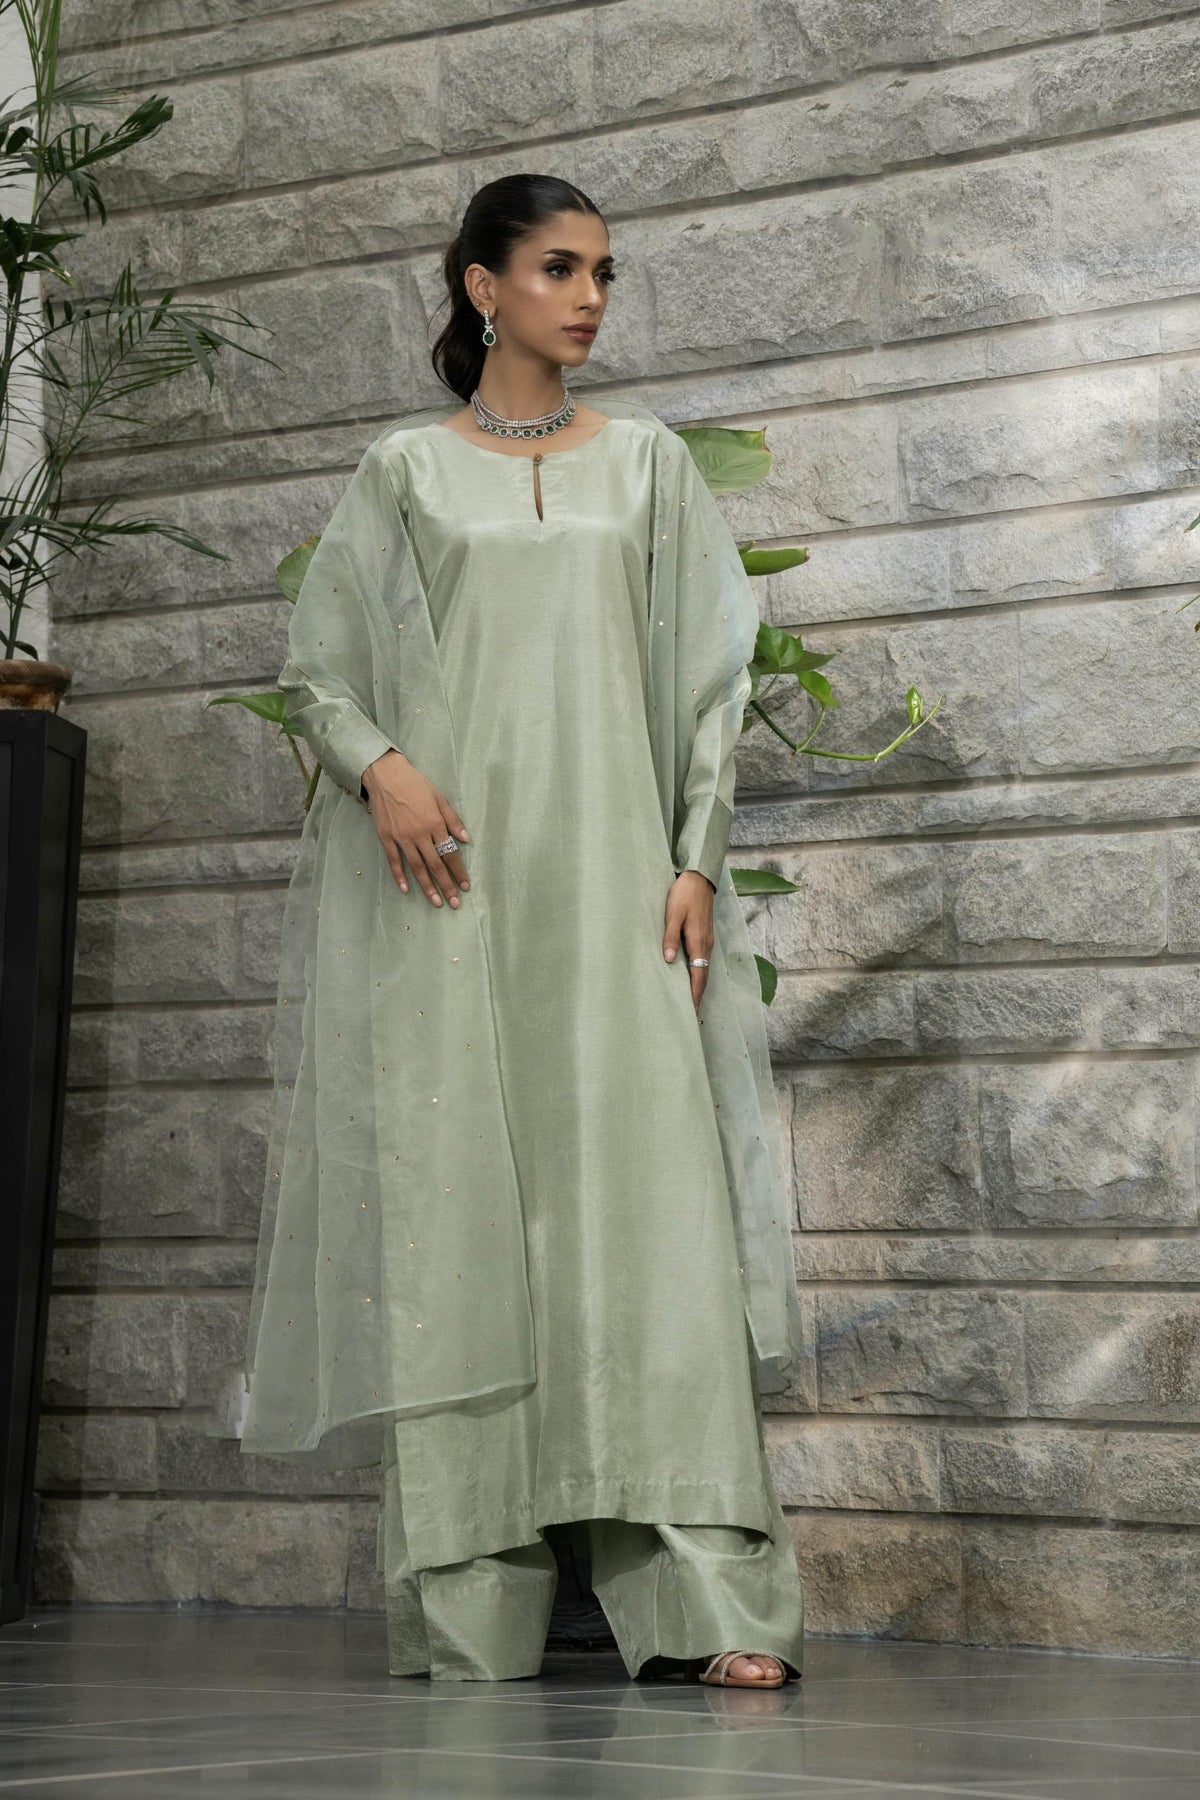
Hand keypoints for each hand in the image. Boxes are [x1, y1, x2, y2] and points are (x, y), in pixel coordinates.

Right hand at [361, 750, 470, 907]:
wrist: (386, 775)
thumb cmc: (415, 784)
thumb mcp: (439, 798)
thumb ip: (452, 820)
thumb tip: (465, 839)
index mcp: (435, 824)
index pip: (450, 854)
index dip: (459, 872)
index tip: (466, 886)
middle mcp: (419, 834)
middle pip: (436, 865)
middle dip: (446, 886)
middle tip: (454, 903)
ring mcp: (401, 837)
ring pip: (417, 867)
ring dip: (427, 886)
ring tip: (436, 902)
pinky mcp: (386, 838)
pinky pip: (394, 861)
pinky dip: (400, 876)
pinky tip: (407, 889)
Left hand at [663, 869, 714, 1010]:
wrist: (699, 878)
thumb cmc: (684, 895)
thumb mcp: (673, 915)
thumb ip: (670, 937)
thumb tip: (669, 960)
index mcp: (698, 943)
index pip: (698, 977)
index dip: (694, 995)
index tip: (690, 1012)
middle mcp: (706, 945)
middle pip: (702, 977)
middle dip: (697, 996)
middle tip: (689, 1014)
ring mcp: (706, 940)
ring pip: (703, 970)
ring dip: (697, 986)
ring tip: (688, 1001)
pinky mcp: (703, 935)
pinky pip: (702, 961)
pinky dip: (698, 974)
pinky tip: (690, 977)